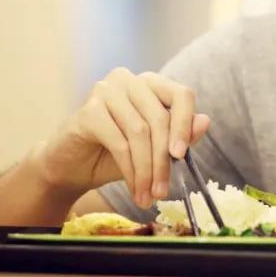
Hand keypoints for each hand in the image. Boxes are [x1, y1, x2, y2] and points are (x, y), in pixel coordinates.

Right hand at [34, 68, 209, 206]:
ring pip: (140, 132)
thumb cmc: (113, 155)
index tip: (182, 156)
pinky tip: (134, 189)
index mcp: (150, 83)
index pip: (181, 94)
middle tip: (163, 191)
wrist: (70, 167)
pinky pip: (119, 142)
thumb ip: (179, 135)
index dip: (186, 124)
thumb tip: (205, 121)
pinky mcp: (88, 110)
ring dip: (147, 171)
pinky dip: (130, 170)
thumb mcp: (152, 148)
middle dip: (163, 160)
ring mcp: (106, 90)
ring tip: (148, 197)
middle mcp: (129, 80)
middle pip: (159, 118)